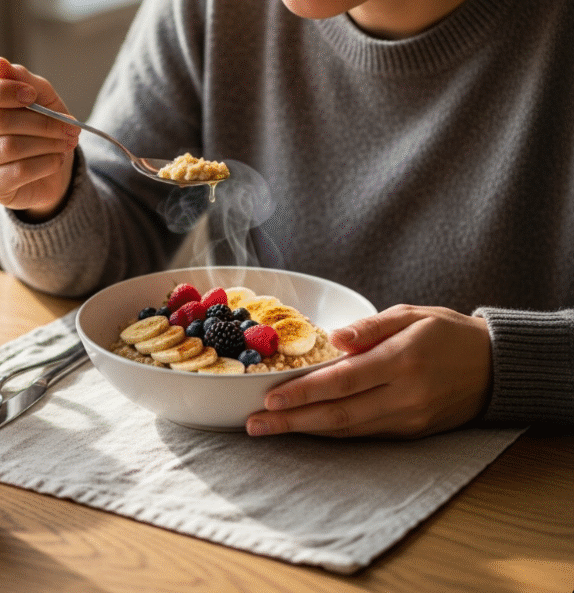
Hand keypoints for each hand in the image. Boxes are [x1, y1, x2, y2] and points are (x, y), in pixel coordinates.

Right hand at [0, 57, 80, 219]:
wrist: (48, 169)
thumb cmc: (39, 126)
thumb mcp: (41, 97)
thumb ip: (23, 79)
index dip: (3, 91)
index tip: (32, 95)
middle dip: (43, 122)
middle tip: (70, 126)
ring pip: (10, 147)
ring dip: (48, 143)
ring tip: (67, 142)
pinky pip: (18, 171)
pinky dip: (46, 163)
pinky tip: (56, 160)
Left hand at [246, 304, 491, 438]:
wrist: (495, 367)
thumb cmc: (447, 332)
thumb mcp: (411, 315)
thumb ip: (371, 327)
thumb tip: (334, 338)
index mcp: (402, 361)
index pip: (342, 381)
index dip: (303, 392)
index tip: (270, 398)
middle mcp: (404, 396)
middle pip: (338, 415)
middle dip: (292, 422)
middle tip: (254, 425)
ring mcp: (408, 419)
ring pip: (348, 431)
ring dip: (306, 431)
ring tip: (270, 430)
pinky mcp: (411, 432)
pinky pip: (364, 434)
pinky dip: (332, 433)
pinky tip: (306, 428)